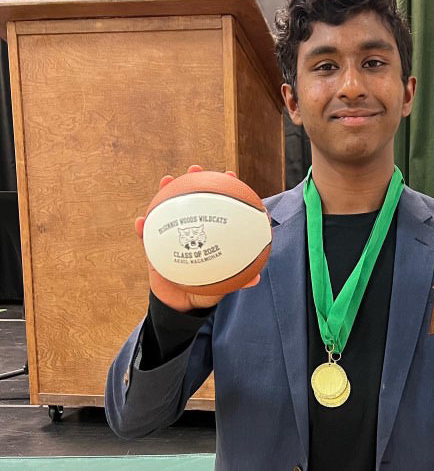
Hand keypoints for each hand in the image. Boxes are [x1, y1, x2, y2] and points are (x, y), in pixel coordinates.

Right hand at [135, 164, 259, 312]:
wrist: (181, 302)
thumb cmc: (204, 289)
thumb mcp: (221, 286)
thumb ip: (237, 281)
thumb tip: (256, 280)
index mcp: (208, 234)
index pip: (218, 206)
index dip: (223, 189)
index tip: (229, 174)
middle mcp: (190, 229)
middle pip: (192, 199)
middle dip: (193, 180)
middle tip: (196, 168)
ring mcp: (171, 235)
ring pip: (167, 209)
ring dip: (164, 193)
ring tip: (166, 181)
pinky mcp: (154, 246)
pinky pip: (146, 236)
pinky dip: (143, 228)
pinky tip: (141, 222)